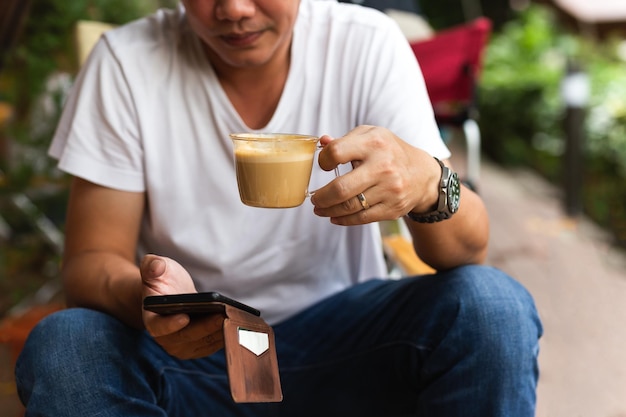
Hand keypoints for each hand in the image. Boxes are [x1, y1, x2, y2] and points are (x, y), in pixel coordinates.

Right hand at [140, 254, 224, 358]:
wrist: (169, 294)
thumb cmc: (161, 280)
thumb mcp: (154, 267)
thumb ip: (152, 265)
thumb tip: (156, 267)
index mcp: (151, 319)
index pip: (158, 326)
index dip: (170, 324)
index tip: (184, 317)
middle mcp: (165, 338)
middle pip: (186, 337)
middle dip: (205, 327)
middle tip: (221, 315)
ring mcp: (182, 345)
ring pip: (202, 343)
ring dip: (218, 333)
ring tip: (232, 319)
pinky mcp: (198, 346)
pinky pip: (212, 345)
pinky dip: (223, 336)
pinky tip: (235, 324)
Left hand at [311, 125, 440, 224]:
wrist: (423, 174)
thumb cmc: (389, 151)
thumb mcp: (371, 136)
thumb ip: (345, 139)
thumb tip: (322, 142)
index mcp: (374, 143)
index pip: (337, 152)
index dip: (323, 160)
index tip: (323, 165)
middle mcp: (383, 166)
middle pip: (341, 188)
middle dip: (321, 197)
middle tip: (314, 199)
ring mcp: (390, 189)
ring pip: (350, 206)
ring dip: (329, 210)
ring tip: (320, 209)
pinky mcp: (393, 208)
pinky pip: (362, 218)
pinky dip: (343, 220)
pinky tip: (335, 217)